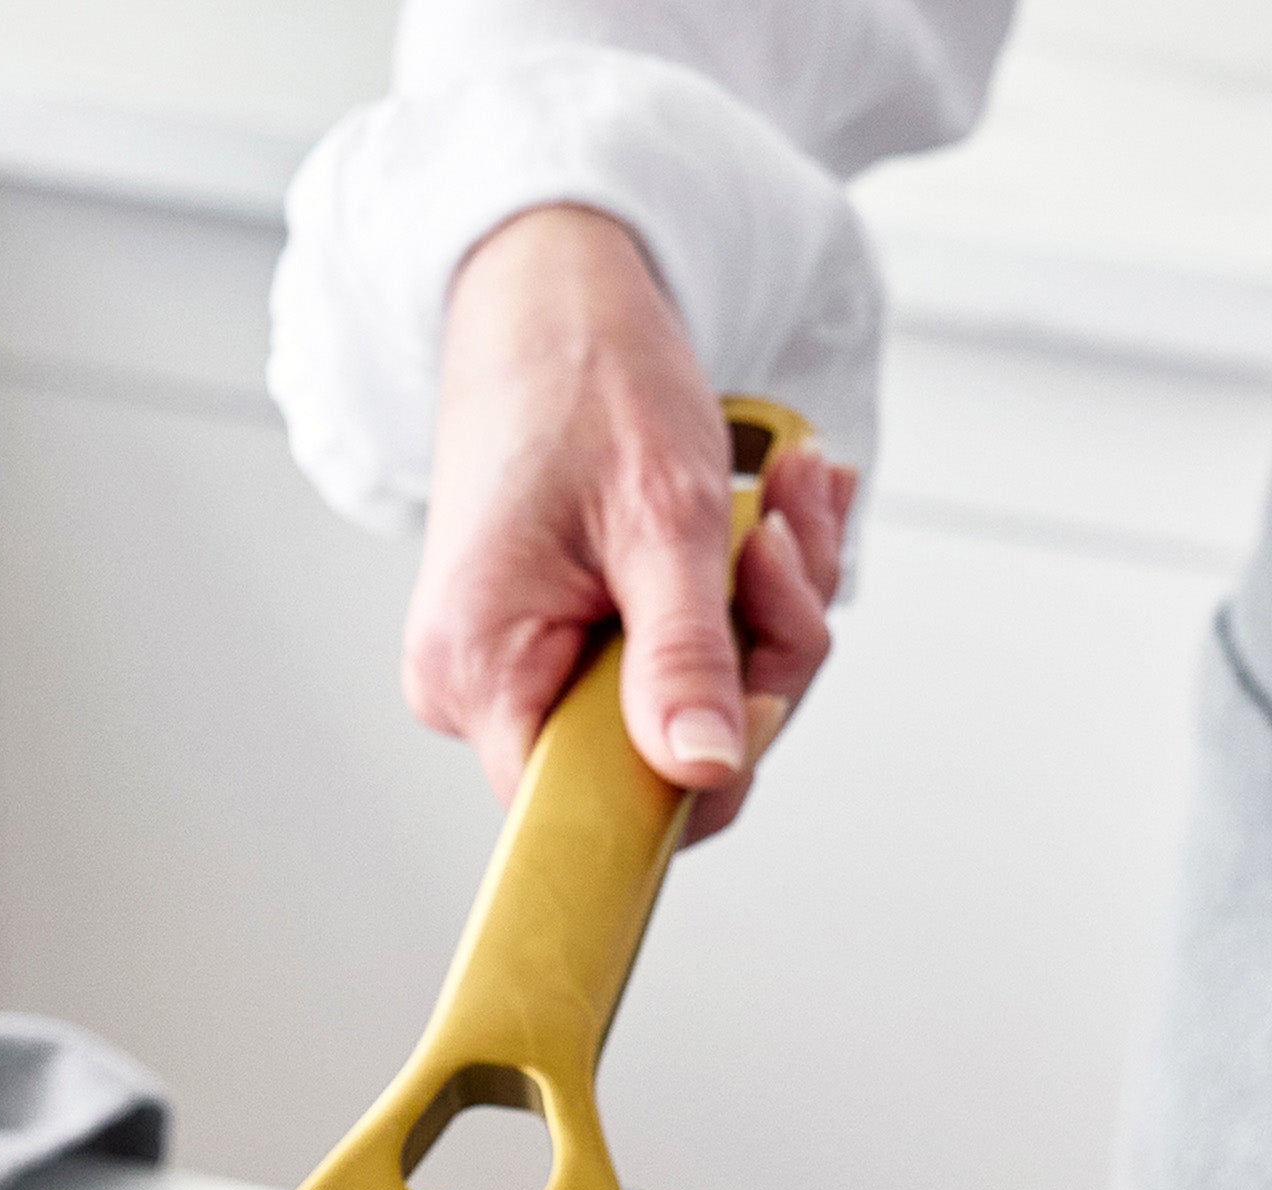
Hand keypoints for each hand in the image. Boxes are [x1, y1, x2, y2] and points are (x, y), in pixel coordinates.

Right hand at [405, 204, 854, 839]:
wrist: (552, 295)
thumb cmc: (586, 374)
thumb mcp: (662, 515)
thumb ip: (684, 655)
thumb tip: (704, 771)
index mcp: (481, 674)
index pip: (584, 812)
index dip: (691, 780)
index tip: (759, 693)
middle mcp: (486, 690)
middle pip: (655, 759)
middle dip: (756, 658)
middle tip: (790, 546)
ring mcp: (525, 668)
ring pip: (684, 708)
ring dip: (767, 612)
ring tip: (790, 500)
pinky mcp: (566, 642)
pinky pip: (677, 663)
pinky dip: (743, 596)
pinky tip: (773, 515)